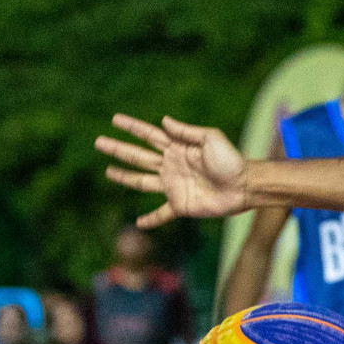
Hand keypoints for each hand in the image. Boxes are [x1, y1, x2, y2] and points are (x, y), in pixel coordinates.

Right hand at [96, 115, 248, 228]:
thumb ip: (186, 131)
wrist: (244, 186)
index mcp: (177, 148)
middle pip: (138, 156)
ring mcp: (173, 186)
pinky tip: (138, 223)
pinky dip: (150, 220)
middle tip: (98, 142)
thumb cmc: (231, 160)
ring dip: (124, 176)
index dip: (132, 127)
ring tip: (108, 171)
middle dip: (118, 149)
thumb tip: (164, 121)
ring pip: (141, 181)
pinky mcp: (179, 205)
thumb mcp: (211, 138)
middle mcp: (171, 166)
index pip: (149, 135)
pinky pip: (161, 213)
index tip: (114, 119)